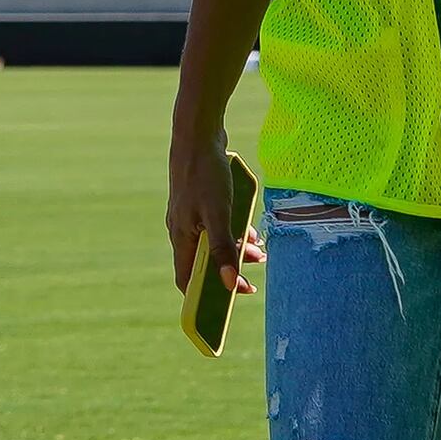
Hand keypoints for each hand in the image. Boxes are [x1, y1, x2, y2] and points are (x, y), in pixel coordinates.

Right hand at [170, 122, 257, 300]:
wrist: (198, 132)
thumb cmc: (205, 173)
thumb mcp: (219, 214)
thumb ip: (223, 249)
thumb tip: (230, 284)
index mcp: (181, 236)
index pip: (186, 280)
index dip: (204, 298)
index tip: (227, 307)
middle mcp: (182, 228)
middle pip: (203, 263)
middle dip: (228, 273)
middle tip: (251, 280)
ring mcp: (190, 214)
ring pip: (212, 243)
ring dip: (235, 252)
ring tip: (260, 252)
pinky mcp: (201, 200)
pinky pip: (217, 225)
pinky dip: (234, 231)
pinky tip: (252, 228)